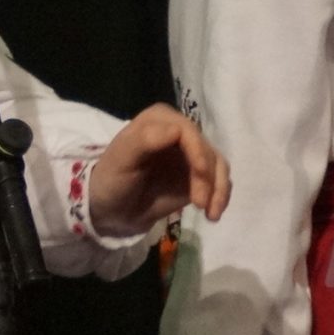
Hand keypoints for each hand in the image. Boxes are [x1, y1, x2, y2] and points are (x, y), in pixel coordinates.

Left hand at [88, 105, 229, 235]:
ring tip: (211, 214)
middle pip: (206, 149)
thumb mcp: (121, 159)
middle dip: (208, 177)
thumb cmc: (112, 179)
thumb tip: (177, 130)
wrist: (113, 209)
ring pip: (218, 165)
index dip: (197, 151)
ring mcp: (191, 154)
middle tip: (201, 205)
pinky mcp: (198, 176)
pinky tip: (213, 214)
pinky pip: (219, 180)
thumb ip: (145, 140)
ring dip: (219, 189)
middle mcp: (179, 132)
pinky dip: (221, 196)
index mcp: (160, 120)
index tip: (200, 174)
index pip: (188, 130)